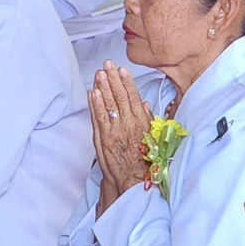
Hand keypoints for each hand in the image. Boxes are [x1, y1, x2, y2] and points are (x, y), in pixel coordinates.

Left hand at [90, 59, 152, 211]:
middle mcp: (129, 124)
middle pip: (120, 97)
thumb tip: (145, 103)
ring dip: (103, 87)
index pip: (134, 97)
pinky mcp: (104, 139)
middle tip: (107, 64)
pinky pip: (99, 118)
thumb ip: (147, 119)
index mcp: (142, 122)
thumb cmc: (144, 161)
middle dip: (113, 79)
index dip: (127, 82)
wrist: (134, 181)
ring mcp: (115, 131)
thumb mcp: (152, 137)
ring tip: (99, 73)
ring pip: (109, 105)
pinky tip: (92, 92)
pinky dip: (95, 105)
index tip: (122, 69)